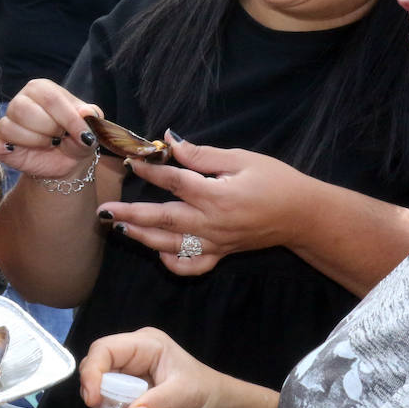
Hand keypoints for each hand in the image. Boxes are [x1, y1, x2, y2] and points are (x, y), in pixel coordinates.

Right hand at [0, 79, 103, 179]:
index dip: (68, 119)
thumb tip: (86, 112)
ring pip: (9, 127)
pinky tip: (10, 150)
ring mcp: (8, 121)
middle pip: (24, 109)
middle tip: (60, 137)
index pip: (49, 98)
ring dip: (35, 141)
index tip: (84, 136)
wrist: (68, 160)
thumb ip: (91, 118)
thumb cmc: (77, 137)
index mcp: (42, 88)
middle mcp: (21, 101)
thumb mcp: (90, 128)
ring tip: (48, 144)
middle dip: (49, 129)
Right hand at [80, 328, 231, 407]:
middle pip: (96, 366)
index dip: (93, 370)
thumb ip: (157, 404)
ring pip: (98, 387)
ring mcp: (127, 377)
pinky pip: (108, 405)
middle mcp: (130, 357)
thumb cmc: (206, 393)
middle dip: (95, 389)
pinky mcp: (127, 397)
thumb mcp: (184, 395)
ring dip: (104, 406)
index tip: (93, 397)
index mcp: (144, 345)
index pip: (105, 349)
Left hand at [99, 134, 308, 274]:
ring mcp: (216, 243)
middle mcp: (213, 223)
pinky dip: (173, 263)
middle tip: (104, 212)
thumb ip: (202, 154)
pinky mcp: (221, 254)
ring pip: (172, 245)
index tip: (130, 162)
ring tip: (117, 227)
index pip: (175, 182)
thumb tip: (170, 141)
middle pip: (164, 220)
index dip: (150, 171)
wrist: (304, 215)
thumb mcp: (241, 159)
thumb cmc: (276, 181)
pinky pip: (192, 266)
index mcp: (218, 196)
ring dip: (142, 237)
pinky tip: (158, 252)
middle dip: (131, 215)